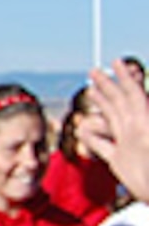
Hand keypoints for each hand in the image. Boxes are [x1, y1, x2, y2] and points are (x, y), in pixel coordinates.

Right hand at [81, 59, 148, 201]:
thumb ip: (145, 131)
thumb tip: (103, 121)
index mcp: (144, 125)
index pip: (133, 95)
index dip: (125, 78)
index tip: (117, 62)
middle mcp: (135, 132)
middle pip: (118, 103)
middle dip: (107, 85)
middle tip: (94, 71)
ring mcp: (127, 146)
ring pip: (111, 120)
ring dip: (101, 105)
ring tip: (91, 92)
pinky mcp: (119, 163)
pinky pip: (103, 146)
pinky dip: (92, 137)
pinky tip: (84, 130)